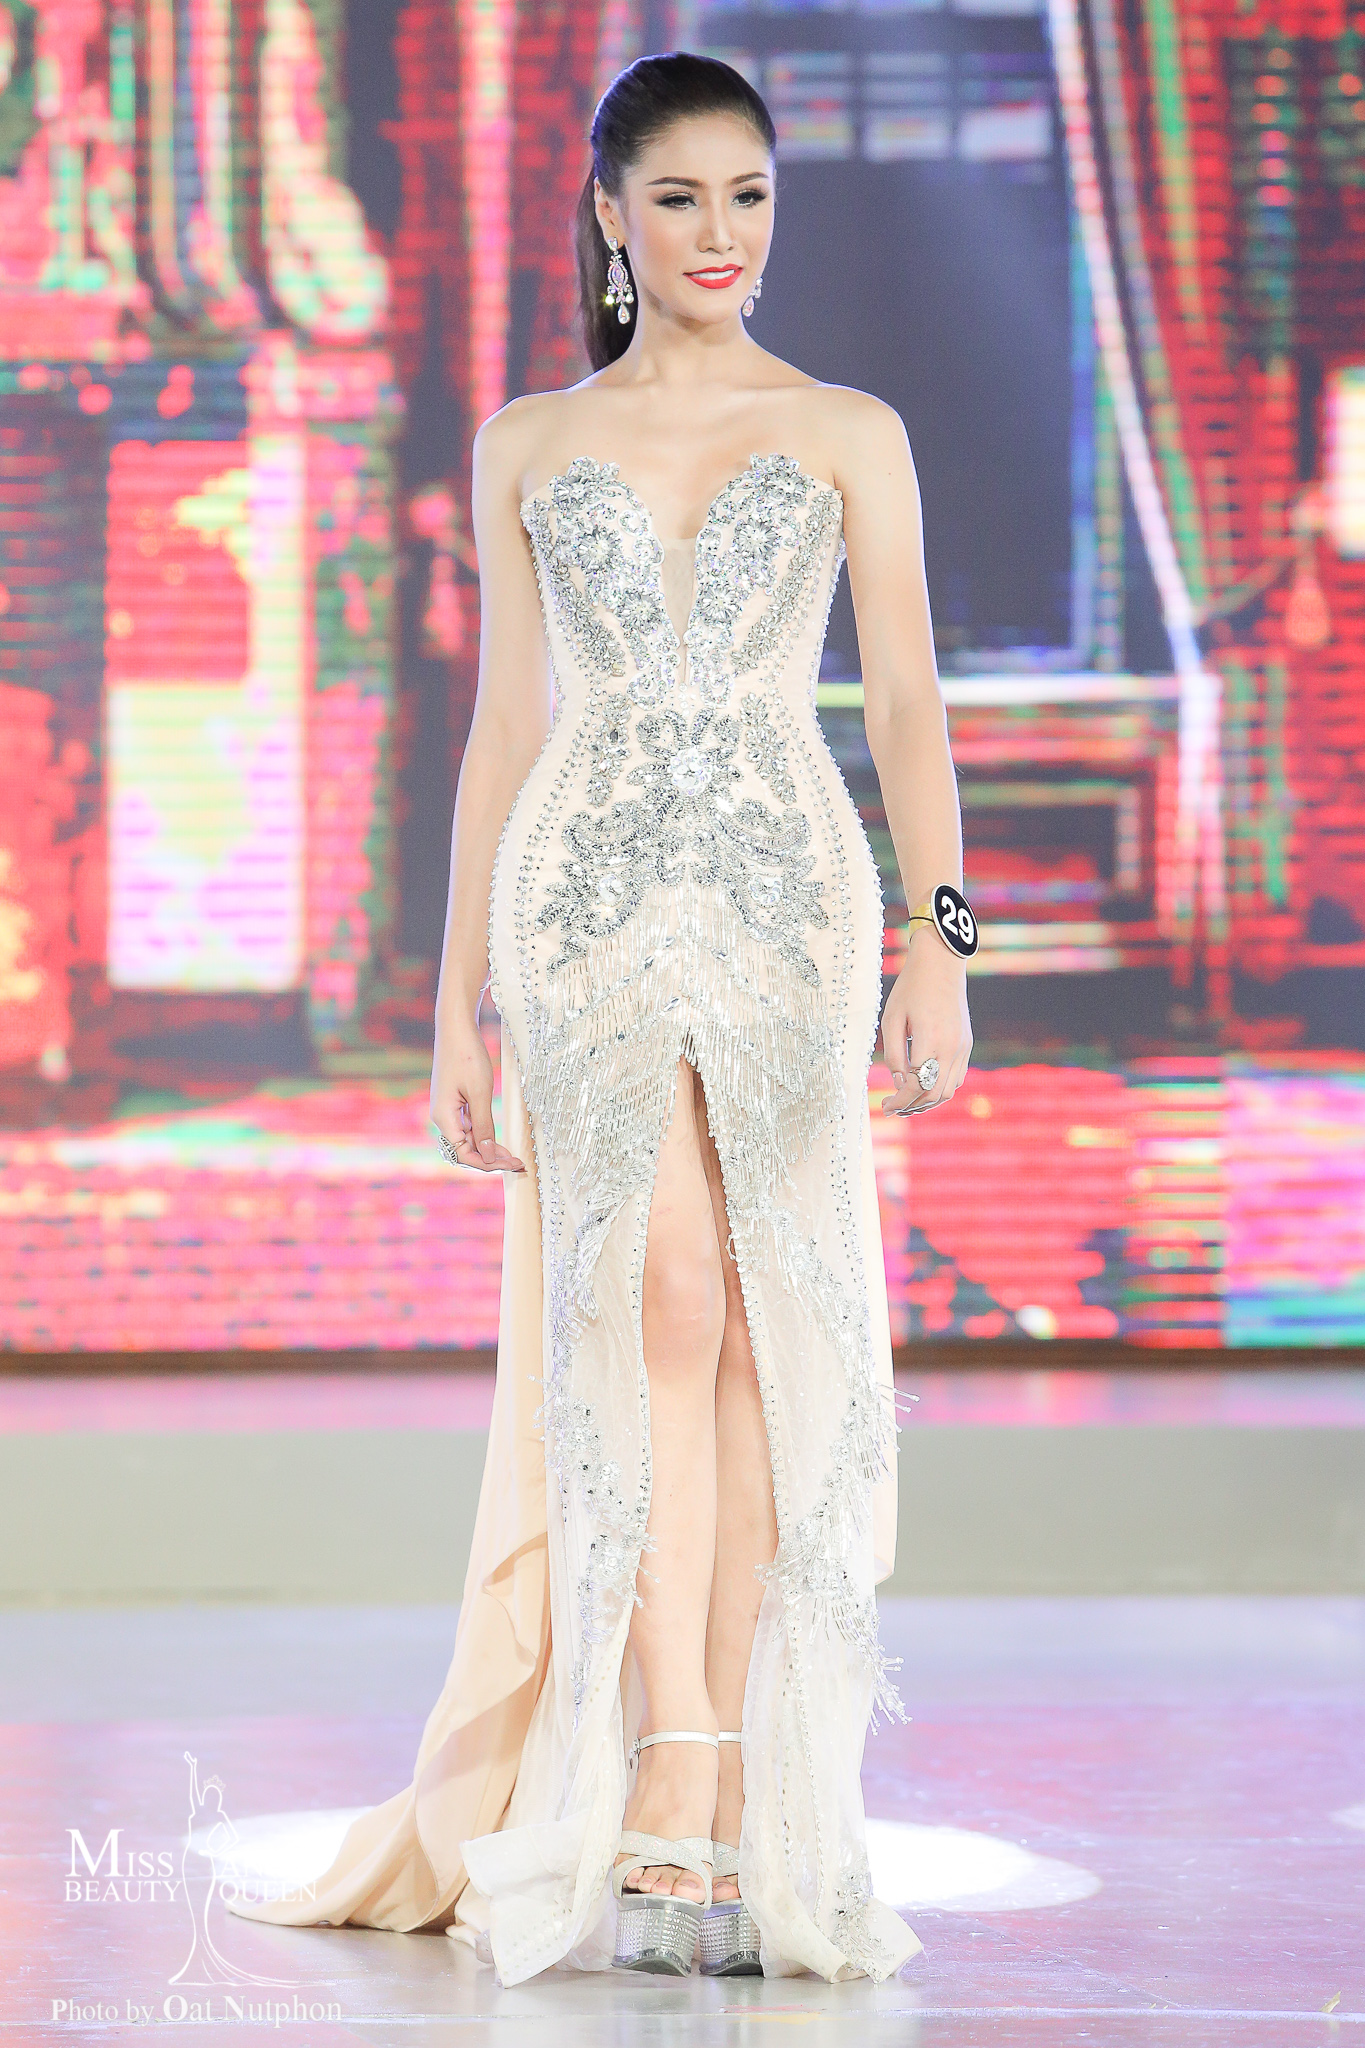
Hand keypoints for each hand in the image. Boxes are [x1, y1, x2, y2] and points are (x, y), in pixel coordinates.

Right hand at [430, 1013, 525, 1172]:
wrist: (456, 1028)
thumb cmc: (467, 1056)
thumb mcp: (480, 1094)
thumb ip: (484, 1127)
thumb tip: (487, 1157)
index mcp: (444, 1118)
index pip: (464, 1154)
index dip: (488, 1164)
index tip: (513, 1164)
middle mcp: (442, 1117)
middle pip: (466, 1150)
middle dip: (491, 1159)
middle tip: (518, 1163)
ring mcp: (448, 1110)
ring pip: (468, 1140)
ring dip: (489, 1148)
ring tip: (512, 1155)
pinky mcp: (454, 1102)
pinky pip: (469, 1126)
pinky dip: (485, 1134)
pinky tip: (499, 1139)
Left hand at [879, 934, 971, 1115]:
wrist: (941, 965)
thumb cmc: (910, 989)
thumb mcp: (891, 1019)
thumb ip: (893, 1054)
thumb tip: (900, 1083)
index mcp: (930, 1040)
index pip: (916, 1086)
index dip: (899, 1101)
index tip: (885, 1106)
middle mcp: (951, 1048)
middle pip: (933, 1095)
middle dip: (911, 1106)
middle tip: (892, 1107)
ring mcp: (962, 1047)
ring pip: (948, 1091)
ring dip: (927, 1102)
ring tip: (907, 1101)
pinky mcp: (966, 1045)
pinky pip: (956, 1078)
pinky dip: (941, 1089)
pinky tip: (924, 1085)